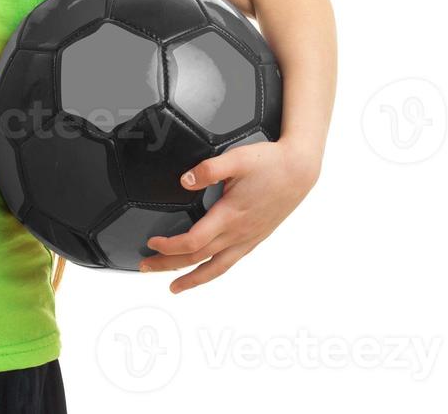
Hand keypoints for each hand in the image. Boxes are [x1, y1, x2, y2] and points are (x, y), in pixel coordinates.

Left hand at [138, 138, 320, 292]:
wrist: (300, 171)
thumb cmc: (270, 164)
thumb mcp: (237, 159)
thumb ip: (208, 170)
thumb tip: (184, 181)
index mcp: (230, 216)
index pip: (193, 242)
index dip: (169, 247)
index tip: (151, 242)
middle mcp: (238, 233)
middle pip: (198, 259)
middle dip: (170, 266)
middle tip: (147, 268)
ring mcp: (248, 238)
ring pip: (217, 268)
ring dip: (193, 279)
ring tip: (175, 287)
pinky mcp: (256, 238)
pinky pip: (231, 262)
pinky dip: (214, 271)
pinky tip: (206, 271)